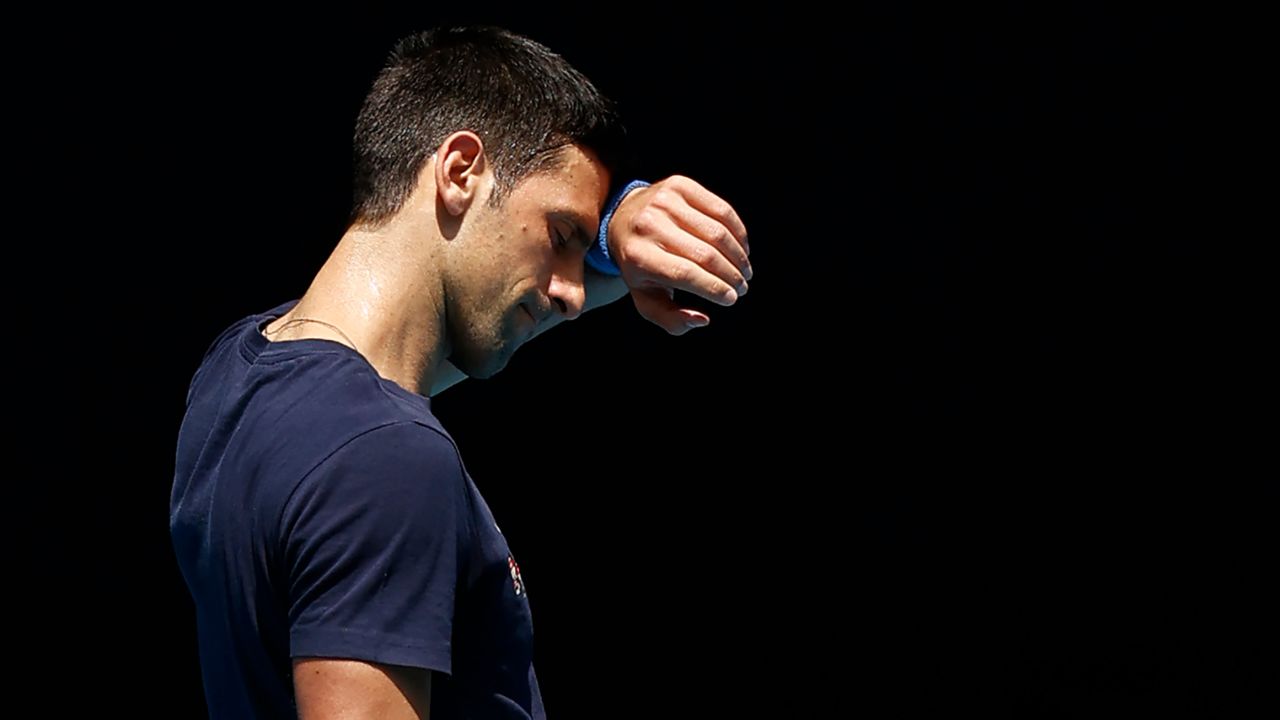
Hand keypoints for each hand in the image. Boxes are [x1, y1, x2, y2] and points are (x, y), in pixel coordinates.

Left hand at [607, 175, 751, 334]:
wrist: (622, 219)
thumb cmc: (640, 266)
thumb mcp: (646, 298)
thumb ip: (671, 319)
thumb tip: (702, 319)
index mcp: (638, 255)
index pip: (685, 274)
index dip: (714, 288)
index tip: (732, 299)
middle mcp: (649, 225)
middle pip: (704, 254)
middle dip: (731, 275)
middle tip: (742, 288)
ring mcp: (665, 201)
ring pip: (717, 232)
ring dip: (738, 255)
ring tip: (744, 271)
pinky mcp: (680, 185)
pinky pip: (721, 209)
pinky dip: (738, 232)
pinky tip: (742, 248)